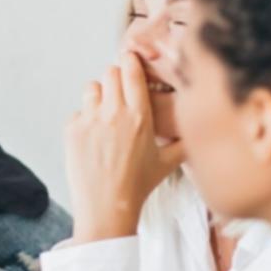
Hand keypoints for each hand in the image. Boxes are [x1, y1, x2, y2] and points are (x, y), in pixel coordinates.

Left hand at [65, 51, 187, 242]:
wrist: (107, 208)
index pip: (132, 70)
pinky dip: (84, 120)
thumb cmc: (138, 185)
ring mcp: (89, 120)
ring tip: (105, 116)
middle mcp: (114, 113)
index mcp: (140, 116)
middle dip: (116, 79)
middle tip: (120, 94)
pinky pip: (77, 111)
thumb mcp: (168, 163)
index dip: (132, 62)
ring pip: (91, 87)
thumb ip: (184, 142)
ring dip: (99, 96)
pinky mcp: (72, 129)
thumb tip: (198, 131)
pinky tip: (93, 138)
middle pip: (110, 72)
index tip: (133, 62)